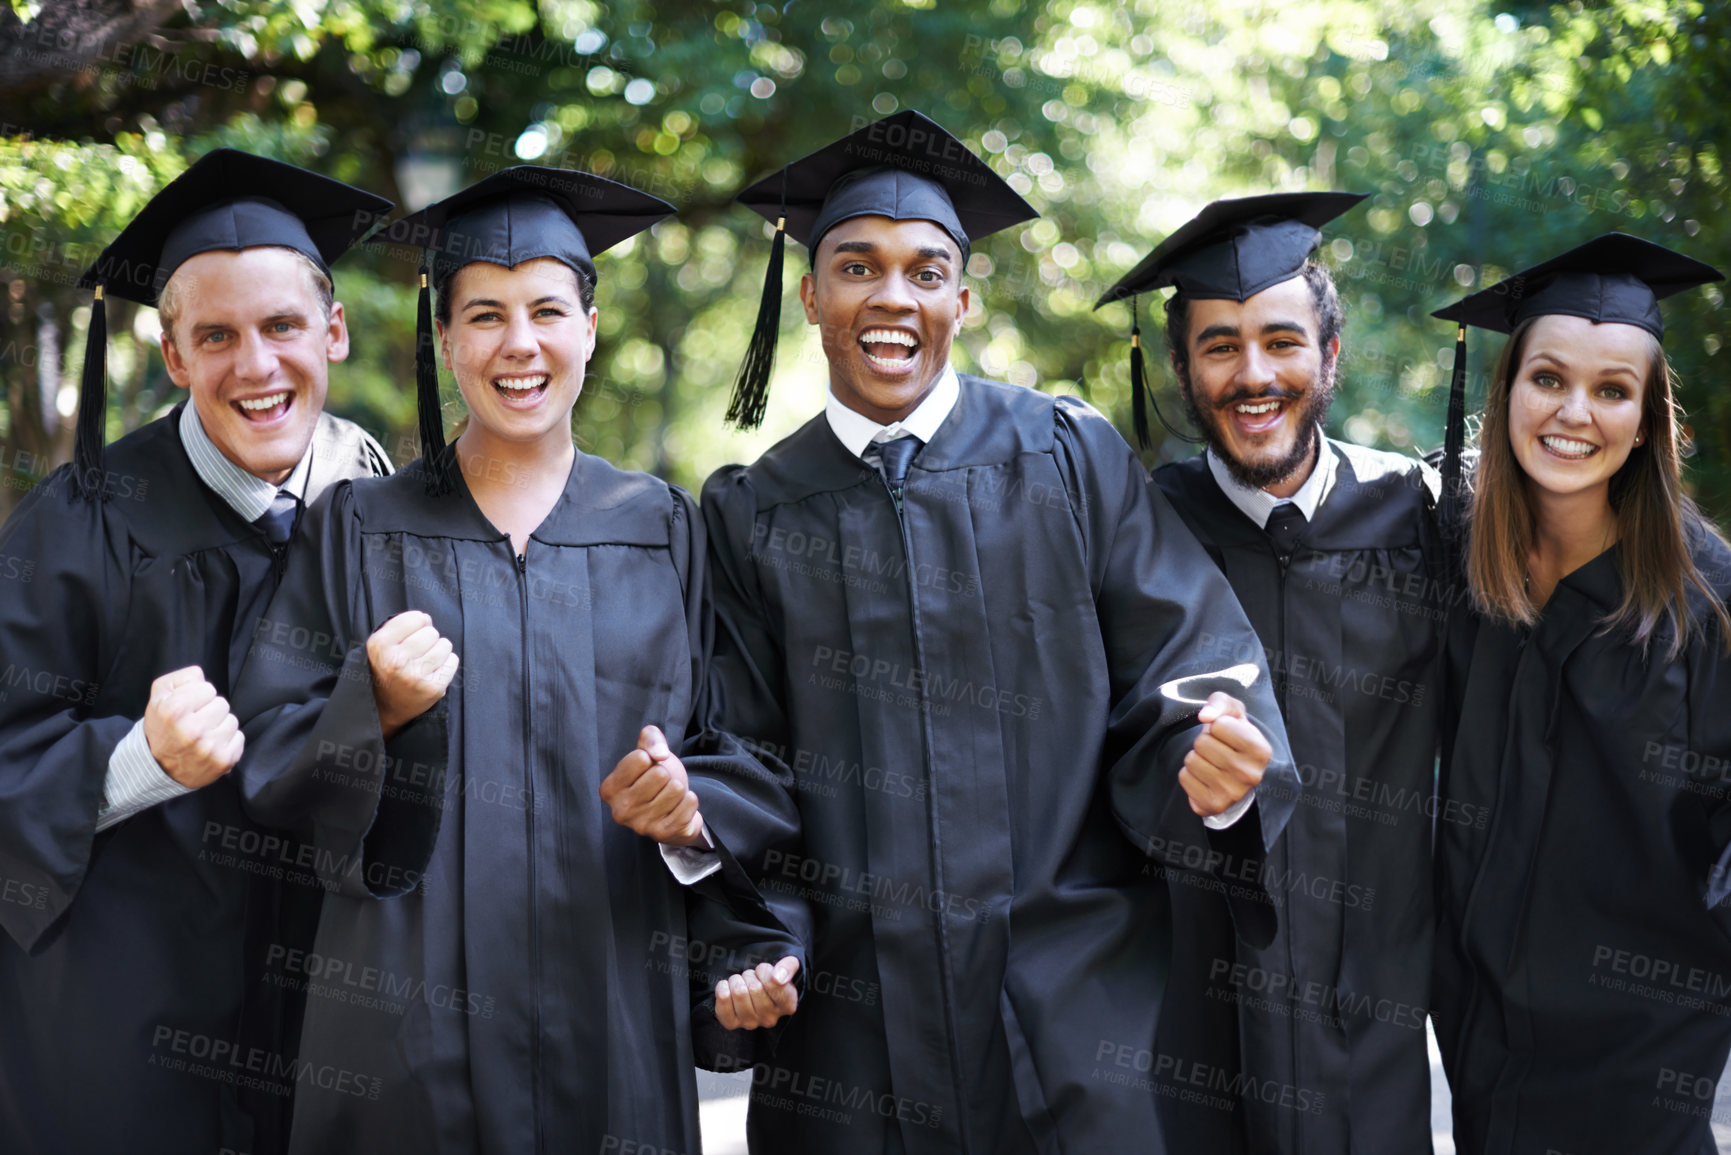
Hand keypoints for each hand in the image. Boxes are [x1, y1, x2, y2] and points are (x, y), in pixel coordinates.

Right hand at [142, 666, 243, 787]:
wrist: (158, 767)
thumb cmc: (162, 728)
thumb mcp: (159, 696)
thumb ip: (181, 678)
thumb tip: (202, 676)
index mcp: (174, 711)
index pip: (208, 688)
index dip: (198, 696)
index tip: (189, 708)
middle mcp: (192, 730)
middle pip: (222, 704)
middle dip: (210, 710)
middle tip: (195, 723)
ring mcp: (209, 748)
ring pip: (232, 720)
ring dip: (220, 726)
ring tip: (203, 735)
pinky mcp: (223, 761)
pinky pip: (239, 738)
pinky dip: (228, 741)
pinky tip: (211, 746)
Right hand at [366, 611, 458, 738]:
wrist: (385, 708)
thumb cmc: (387, 670)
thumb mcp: (381, 645)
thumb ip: (400, 626)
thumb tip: (426, 619)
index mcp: (380, 646)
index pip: (416, 618)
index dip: (418, 624)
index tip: (412, 635)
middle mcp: (396, 660)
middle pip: (432, 632)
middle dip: (428, 639)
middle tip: (418, 652)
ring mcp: (415, 675)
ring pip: (445, 644)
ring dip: (439, 650)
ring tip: (426, 662)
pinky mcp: (432, 688)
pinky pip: (452, 660)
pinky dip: (447, 663)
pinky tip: (433, 671)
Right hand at [600, 725, 703, 846]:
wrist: (670, 811)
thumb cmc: (653, 778)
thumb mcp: (647, 752)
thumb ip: (650, 739)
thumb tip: (660, 753)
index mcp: (609, 789)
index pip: (641, 758)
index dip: (650, 758)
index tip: (646, 770)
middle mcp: (621, 811)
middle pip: (660, 774)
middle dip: (666, 775)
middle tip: (659, 786)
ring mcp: (641, 825)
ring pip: (676, 788)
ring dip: (678, 789)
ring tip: (668, 797)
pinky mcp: (663, 834)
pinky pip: (690, 803)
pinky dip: (689, 801)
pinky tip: (677, 808)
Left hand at [716, 957, 799, 1029]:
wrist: (755, 990)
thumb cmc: (772, 978)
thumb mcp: (788, 966)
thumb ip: (789, 967)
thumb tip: (777, 978)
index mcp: (787, 1006)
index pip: (774, 984)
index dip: (765, 971)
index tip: (764, 972)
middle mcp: (770, 1018)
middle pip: (754, 988)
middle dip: (750, 976)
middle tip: (752, 979)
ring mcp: (750, 1023)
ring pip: (739, 992)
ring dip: (737, 980)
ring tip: (742, 983)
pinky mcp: (732, 1023)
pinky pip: (723, 1001)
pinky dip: (722, 988)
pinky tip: (728, 988)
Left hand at [1179, 692, 1270, 816]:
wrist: (1234, 776)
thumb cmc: (1233, 738)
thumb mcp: (1233, 713)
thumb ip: (1220, 703)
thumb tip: (1205, 716)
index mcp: (1261, 750)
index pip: (1218, 725)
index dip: (1217, 726)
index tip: (1227, 736)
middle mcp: (1251, 775)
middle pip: (1202, 743)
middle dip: (1204, 742)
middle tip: (1216, 750)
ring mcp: (1233, 793)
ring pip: (1191, 760)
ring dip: (1196, 758)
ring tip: (1211, 763)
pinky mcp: (1214, 805)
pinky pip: (1184, 777)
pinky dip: (1189, 774)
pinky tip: (1204, 778)